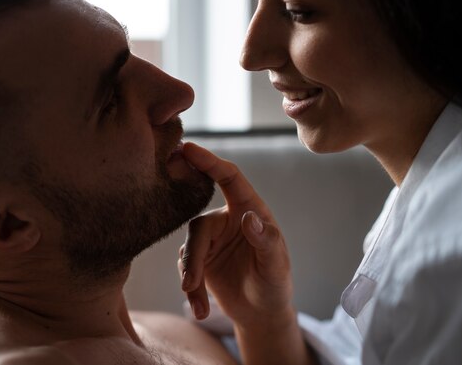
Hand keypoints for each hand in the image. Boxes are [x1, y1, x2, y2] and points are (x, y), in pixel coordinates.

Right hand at [178, 142, 293, 328]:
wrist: (261, 313)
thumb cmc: (274, 283)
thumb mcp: (276, 265)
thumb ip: (265, 241)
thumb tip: (249, 218)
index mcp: (249, 209)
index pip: (228, 178)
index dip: (208, 161)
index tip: (188, 148)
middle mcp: (227, 219)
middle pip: (199, 226)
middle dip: (194, 257)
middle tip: (191, 283)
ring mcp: (210, 239)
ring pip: (188, 248)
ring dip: (191, 277)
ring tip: (201, 305)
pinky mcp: (199, 258)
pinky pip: (185, 267)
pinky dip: (191, 289)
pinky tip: (201, 309)